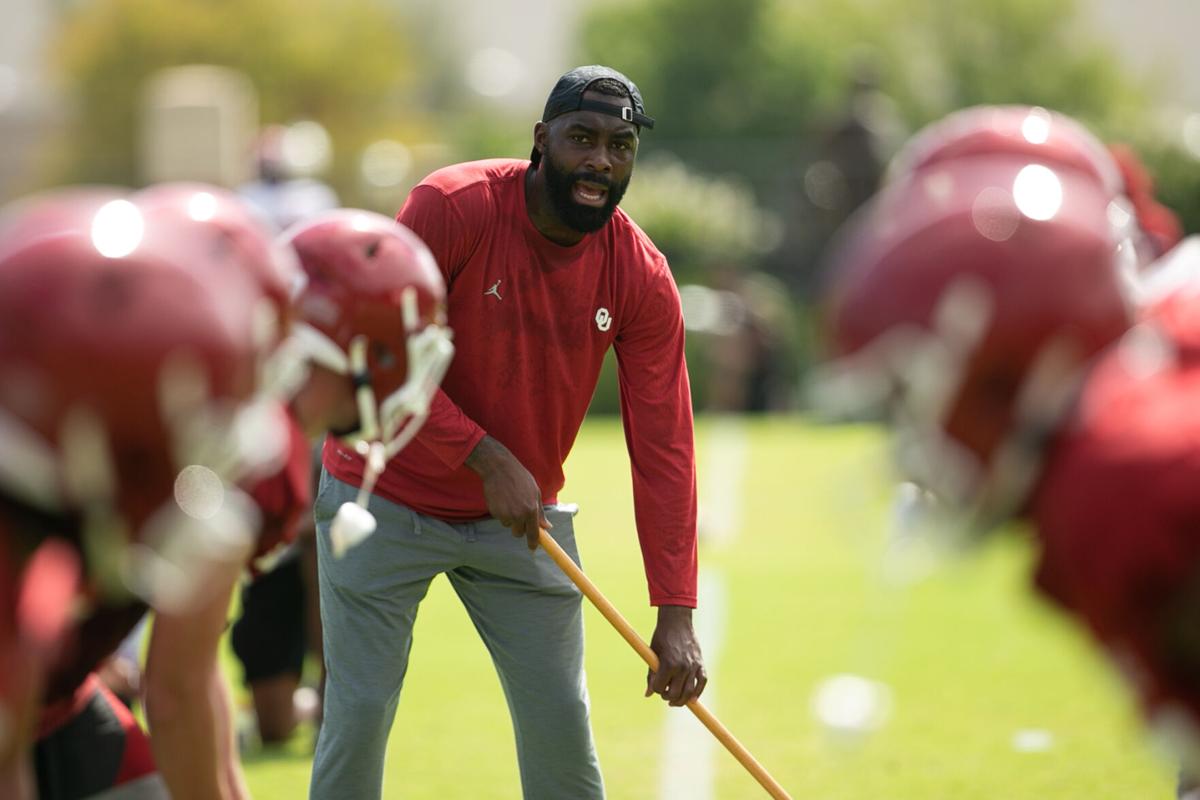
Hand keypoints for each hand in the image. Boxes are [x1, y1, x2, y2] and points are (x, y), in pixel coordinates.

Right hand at [465, 435, 549, 550]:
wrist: (499, 468)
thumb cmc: (520, 478)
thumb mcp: (535, 492)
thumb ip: (540, 512)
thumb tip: (547, 526)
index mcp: (531, 509)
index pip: (534, 533)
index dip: (533, 543)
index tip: (533, 548)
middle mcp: (519, 515)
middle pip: (519, 533)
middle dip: (519, 528)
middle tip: (519, 515)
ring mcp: (506, 514)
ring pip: (508, 525)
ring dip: (510, 518)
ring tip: (510, 501)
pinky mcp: (495, 512)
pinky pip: (500, 518)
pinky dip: (501, 512)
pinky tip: (502, 499)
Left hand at [645, 605, 705, 706]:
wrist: (677, 621)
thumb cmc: (662, 637)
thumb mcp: (653, 655)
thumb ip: (651, 675)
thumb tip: (648, 694)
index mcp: (668, 664)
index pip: (660, 688)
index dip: (656, 689)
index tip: (656, 687)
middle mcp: (682, 666)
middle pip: (675, 693)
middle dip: (668, 697)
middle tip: (665, 695)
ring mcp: (693, 665)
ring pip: (689, 692)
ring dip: (681, 700)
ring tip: (675, 701)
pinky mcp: (701, 663)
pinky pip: (702, 683)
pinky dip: (697, 692)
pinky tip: (692, 698)